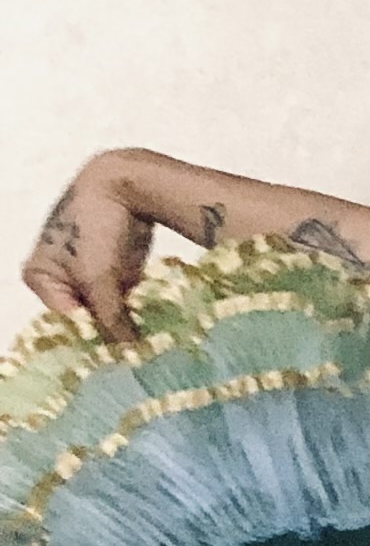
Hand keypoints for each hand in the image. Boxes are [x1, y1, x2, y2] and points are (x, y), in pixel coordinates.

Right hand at [22, 152, 154, 348]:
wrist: (127, 186)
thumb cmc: (98, 228)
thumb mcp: (100, 279)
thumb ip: (110, 320)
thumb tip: (129, 355)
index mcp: (40, 278)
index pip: (64, 322)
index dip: (90, 340)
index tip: (117, 359)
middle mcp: (59, 279)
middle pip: (86, 318)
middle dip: (108, 332)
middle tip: (135, 355)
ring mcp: (87, 275)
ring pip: (107, 311)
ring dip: (125, 322)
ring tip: (146, 344)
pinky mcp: (113, 271)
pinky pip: (122, 299)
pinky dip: (135, 309)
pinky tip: (153, 326)